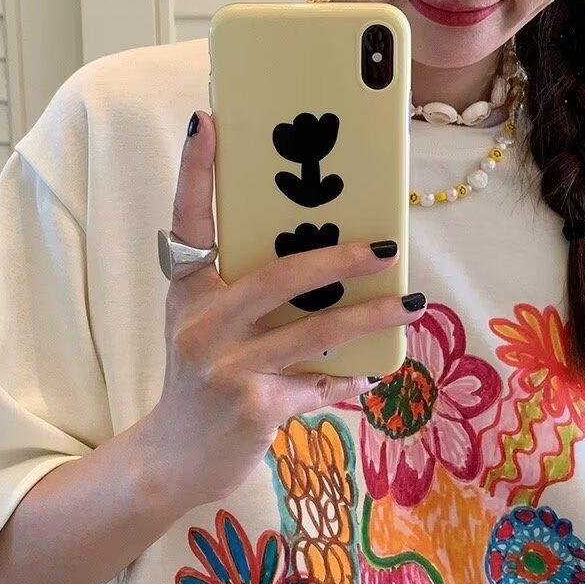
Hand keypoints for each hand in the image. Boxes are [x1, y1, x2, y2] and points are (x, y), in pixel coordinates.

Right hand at [145, 108, 425, 512]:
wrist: (173, 461)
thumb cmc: (202, 378)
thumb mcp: (208, 326)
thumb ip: (245, 291)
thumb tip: (328, 255)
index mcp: (187, 290)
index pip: (187, 220)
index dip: (195, 172)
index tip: (209, 122)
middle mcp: (199, 324)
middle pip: (278, 277)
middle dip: (339, 258)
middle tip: (387, 245)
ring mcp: (225, 367)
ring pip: (315, 333)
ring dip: (371, 317)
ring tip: (411, 302)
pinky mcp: (253, 407)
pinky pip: (320, 384)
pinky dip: (350, 380)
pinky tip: (375, 375)